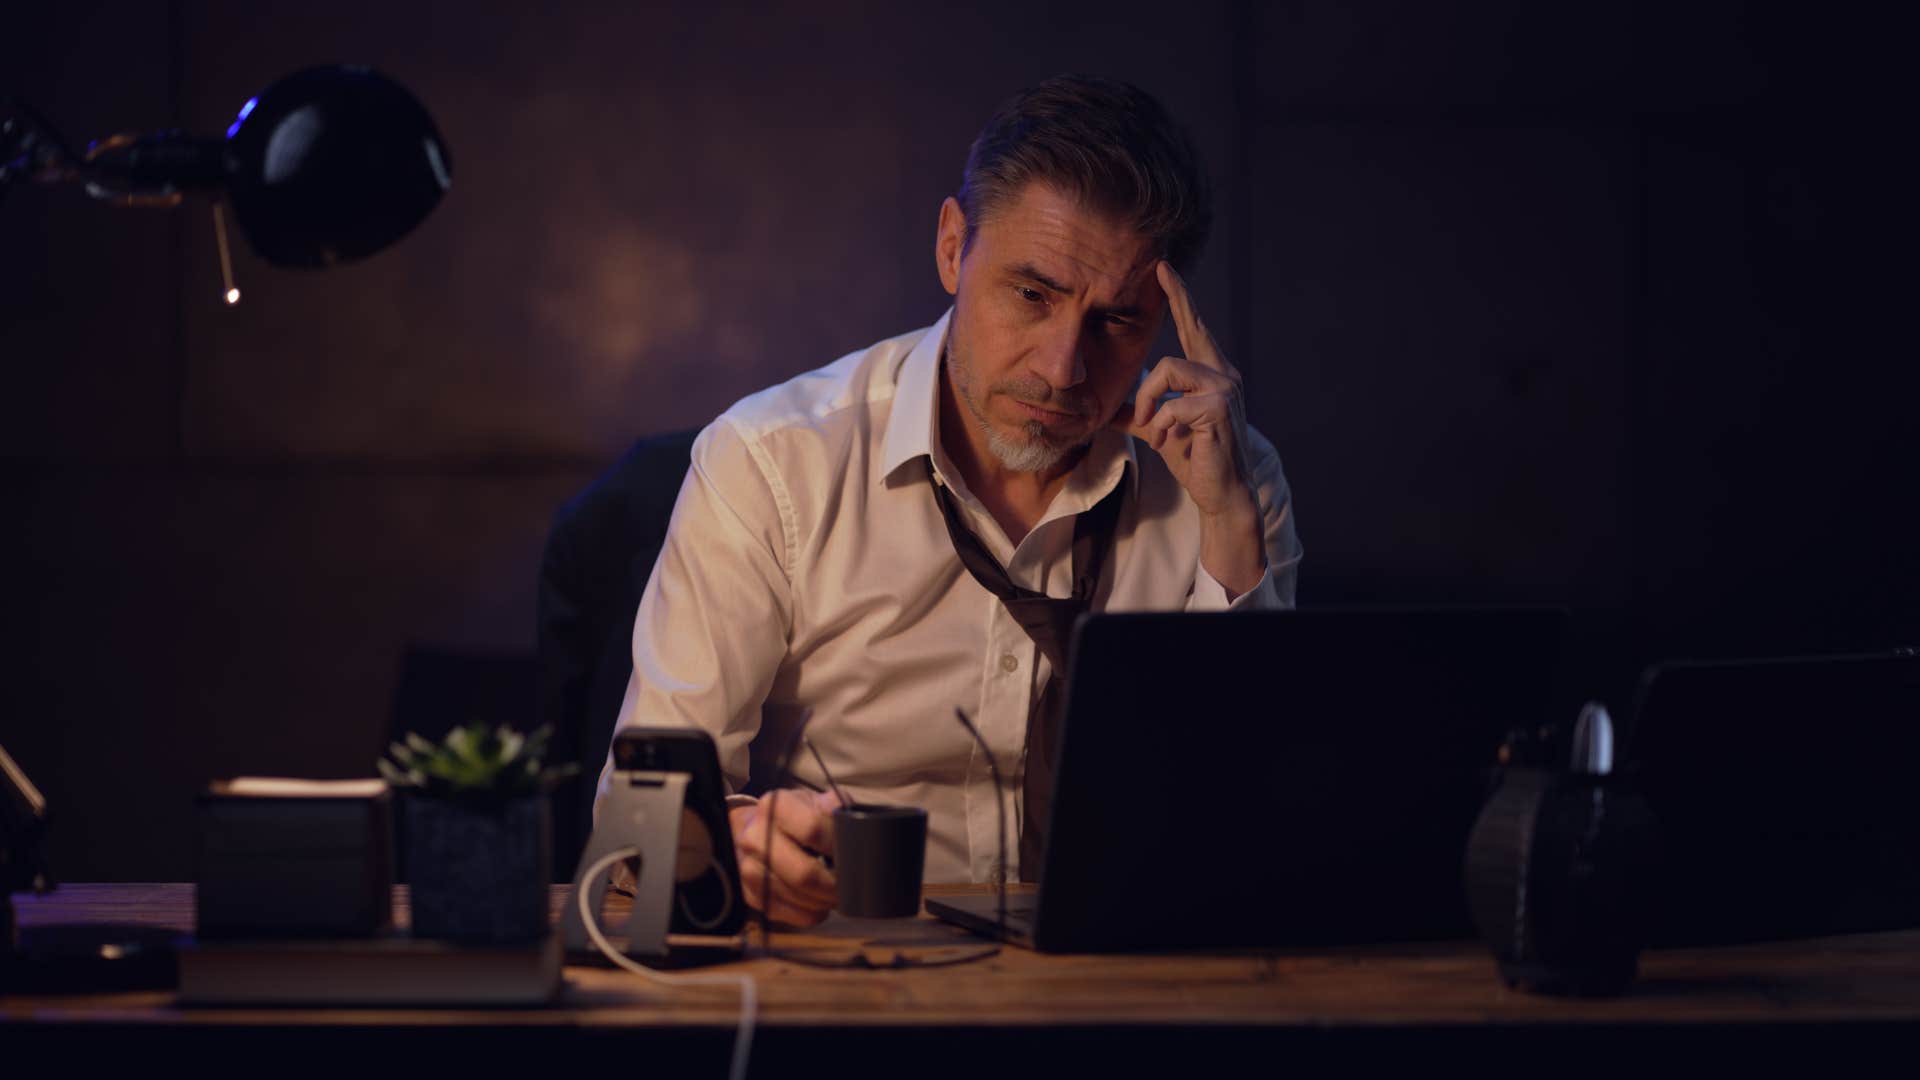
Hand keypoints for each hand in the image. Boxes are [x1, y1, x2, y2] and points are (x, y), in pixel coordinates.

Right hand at [731, 789, 839, 926]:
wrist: (757, 831)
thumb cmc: (794, 818)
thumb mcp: (815, 802)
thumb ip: (835, 807)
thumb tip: (849, 822)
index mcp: (774, 807)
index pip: (813, 829)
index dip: (837, 845)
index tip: (852, 853)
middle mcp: (755, 838)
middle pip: (804, 874)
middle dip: (834, 884)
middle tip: (850, 883)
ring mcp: (749, 869)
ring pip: (800, 898)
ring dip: (826, 899)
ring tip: (836, 890)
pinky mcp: (753, 896)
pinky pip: (794, 915)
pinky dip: (815, 912)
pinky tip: (819, 899)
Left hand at [1111, 262, 1265, 594]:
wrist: (1220, 491)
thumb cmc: (1194, 458)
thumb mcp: (1158, 428)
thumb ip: (1137, 413)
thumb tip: (1105, 407)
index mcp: (1212, 373)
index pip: (1195, 328)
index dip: (1181, 298)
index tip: (1165, 268)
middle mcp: (1224, 374)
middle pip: (1190, 329)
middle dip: (1178, 296)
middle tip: (1162, 268)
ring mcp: (1225, 389)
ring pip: (1169, 369)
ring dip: (1150, 402)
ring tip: (1153, 427)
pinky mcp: (1218, 409)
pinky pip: (1171, 404)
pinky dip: (1159, 426)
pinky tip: (1166, 441)